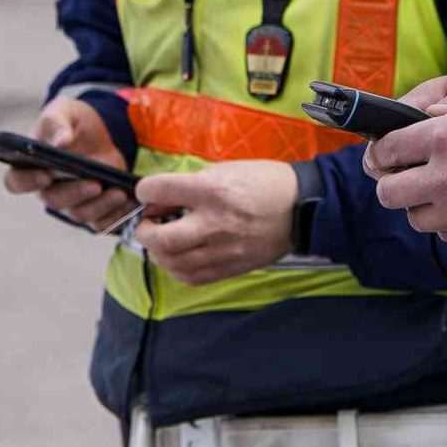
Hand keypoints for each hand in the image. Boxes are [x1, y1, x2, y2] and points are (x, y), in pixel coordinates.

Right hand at [4, 94, 133, 230]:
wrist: (99, 132)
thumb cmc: (72, 121)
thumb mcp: (63, 111)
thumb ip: (56, 122)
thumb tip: (60, 142)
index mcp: (30, 165)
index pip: (16, 181)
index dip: (28, 182)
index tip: (45, 175)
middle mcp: (47, 189)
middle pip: (54, 200)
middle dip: (75, 193)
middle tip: (94, 184)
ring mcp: (71, 202)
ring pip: (80, 214)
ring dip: (100, 206)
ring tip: (118, 192)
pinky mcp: (94, 208)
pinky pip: (103, 221)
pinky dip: (118, 214)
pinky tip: (131, 201)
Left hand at [130, 162, 297, 283]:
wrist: (301, 209)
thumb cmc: (264, 183)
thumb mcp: (225, 169)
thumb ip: (191, 184)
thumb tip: (163, 198)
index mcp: (213, 191)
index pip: (159, 191)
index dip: (145, 190)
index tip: (148, 192)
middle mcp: (214, 224)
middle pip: (160, 239)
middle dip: (145, 231)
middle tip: (150, 224)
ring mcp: (222, 251)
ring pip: (172, 263)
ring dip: (159, 252)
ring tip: (165, 240)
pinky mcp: (230, 268)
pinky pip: (190, 277)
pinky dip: (176, 268)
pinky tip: (181, 256)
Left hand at [367, 94, 446, 246]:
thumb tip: (441, 122)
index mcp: (445, 137)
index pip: (390, 148)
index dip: (382, 150)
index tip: (384, 152)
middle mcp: (444, 177)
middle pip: (389, 192)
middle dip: (392, 183)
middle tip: (404, 176)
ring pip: (415, 218)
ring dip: (420, 206)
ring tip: (438, 192)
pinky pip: (446, 233)